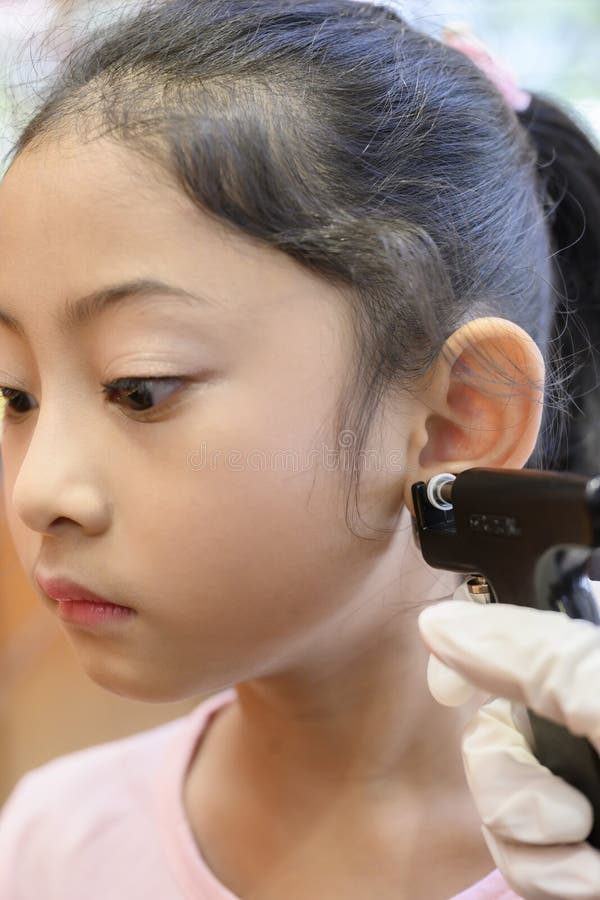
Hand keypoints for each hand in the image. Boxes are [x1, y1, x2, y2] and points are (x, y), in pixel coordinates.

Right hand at [418, 587, 599, 899]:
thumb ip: (535, 657)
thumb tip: (437, 622)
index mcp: (584, 668)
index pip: (506, 638)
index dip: (463, 662)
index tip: (447, 692)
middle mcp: (574, 721)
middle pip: (485, 736)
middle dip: (509, 786)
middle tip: (565, 812)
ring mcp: (574, 785)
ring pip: (492, 805)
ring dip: (532, 845)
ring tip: (589, 858)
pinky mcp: (572, 848)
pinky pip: (515, 857)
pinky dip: (546, 876)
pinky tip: (591, 879)